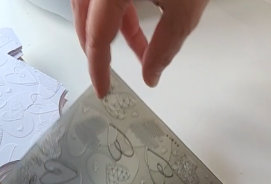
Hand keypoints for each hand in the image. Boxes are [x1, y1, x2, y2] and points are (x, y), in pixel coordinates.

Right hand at [72, 0, 209, 96]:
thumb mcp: (184, 10)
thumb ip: (165, 46)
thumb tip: (152, 73)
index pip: (97, 36)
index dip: (98, 67)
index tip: (103, 88)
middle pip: (85, 18)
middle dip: (100, 48)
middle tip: (111, 72)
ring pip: (92, 5)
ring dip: (110, 30)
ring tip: (138, 48)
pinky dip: (115, 10)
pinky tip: (134, 24)